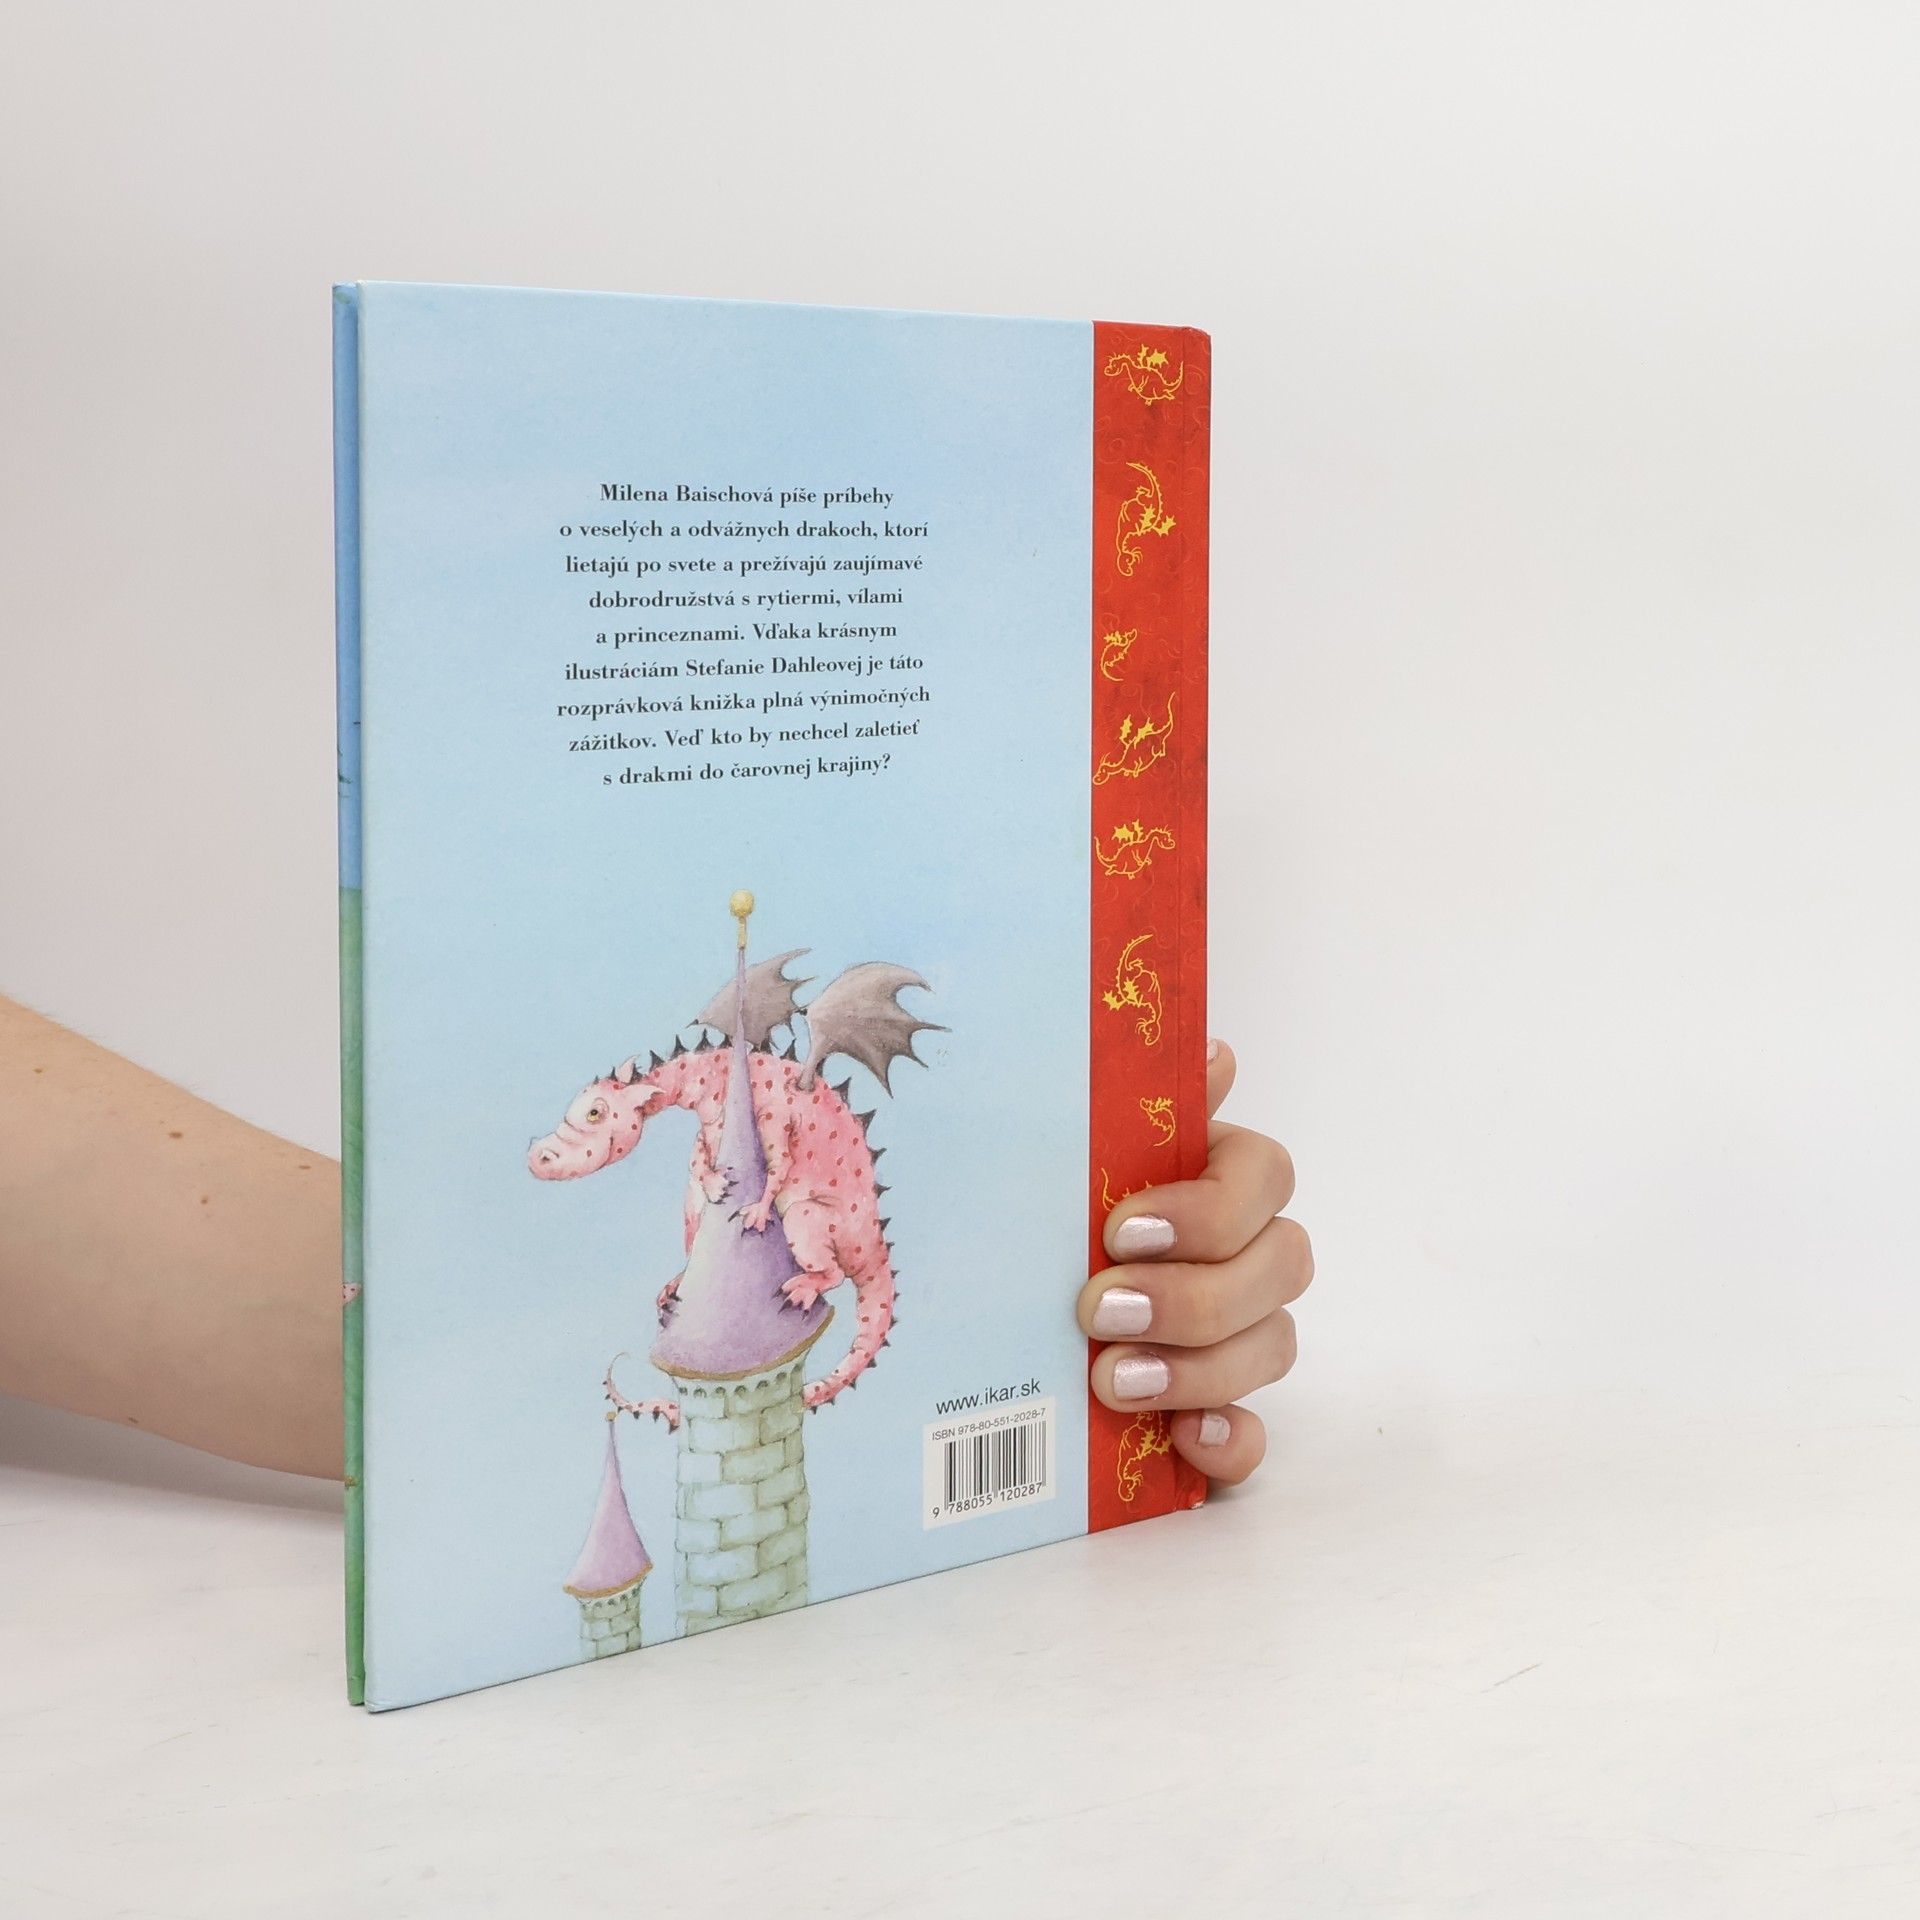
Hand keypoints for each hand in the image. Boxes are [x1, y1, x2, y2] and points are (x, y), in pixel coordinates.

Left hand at [1079, 1039, 1309, 1485]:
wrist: (982, 1288)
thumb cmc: (1040, 1201)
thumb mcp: (1073, 1143)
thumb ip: (1134, 1100)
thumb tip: (1213, 1051)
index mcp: (1213, 1173)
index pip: (1266, 1175)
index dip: (1207, 1207)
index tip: (1120, 1229)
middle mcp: (1242, 1250)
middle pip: (1281, 1267)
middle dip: (1194, 1295)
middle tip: (1099, 1310)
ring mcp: (1236, 1333)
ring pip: (1273, 1347)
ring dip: (1201, 1368)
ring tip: (1111, 1380)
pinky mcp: (1214, 1407)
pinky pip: (1254, 1433)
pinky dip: (1229, 1440)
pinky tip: (1183, 1439)